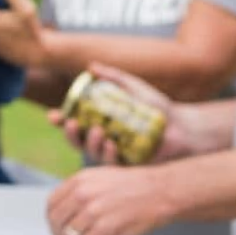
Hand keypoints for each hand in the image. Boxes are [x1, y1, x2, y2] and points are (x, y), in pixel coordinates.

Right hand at [46, 63, 191, 165]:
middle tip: (73, 124)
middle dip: (70, 134)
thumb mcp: (133, 87)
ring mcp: (115, 154)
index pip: (74, 122)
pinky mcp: (128, 167)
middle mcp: (104, 139)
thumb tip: (91, 67)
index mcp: (101, 121)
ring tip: (100, 131)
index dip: (60, 121)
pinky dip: (109, 155)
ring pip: (92, 153)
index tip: (53, 115)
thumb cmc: (158, 107)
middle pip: (77, 141)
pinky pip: (112, 165)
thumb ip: (113, 77)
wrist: (183, 127)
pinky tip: (113, 145)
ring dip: (91, 143)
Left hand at [46, 164, 175, 234]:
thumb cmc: (131, 186)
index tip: (55, 227)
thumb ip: (80, 190)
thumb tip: (66, 210)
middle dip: (58, 234)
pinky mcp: (106, 227)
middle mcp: (82, 193)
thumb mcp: (99, 177)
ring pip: (70, 234)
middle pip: (57, 219)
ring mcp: (94, 210)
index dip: (51, 219)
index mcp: (79, 180)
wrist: (157, 191)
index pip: (52, 203)